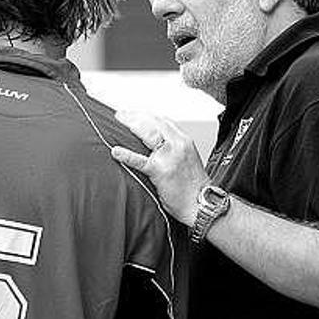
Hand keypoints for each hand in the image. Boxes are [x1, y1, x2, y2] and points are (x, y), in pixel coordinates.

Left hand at [110, 110, 209, 226]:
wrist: (201, 204)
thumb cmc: (193, 186)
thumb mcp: (187, 158)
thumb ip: (172, 148)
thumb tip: (153, 142)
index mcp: (184, 141)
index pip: (162, 120)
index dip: (145, 115)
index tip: (133, 113)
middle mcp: (178, 144)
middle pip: (153, 122)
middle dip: (135, 116)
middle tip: (121, 115)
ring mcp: (169, 156)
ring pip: (148, 133)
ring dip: (131, 125)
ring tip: (118, 122)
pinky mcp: (160, 171)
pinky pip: (140, 160)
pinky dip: (126, 155)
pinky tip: (116, 151)